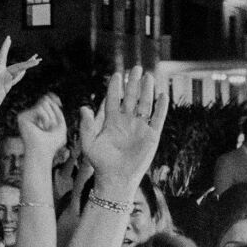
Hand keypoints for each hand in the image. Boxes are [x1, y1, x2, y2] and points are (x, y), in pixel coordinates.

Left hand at [0, 37, 39, 117]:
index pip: (3, 56)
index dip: (5, 46)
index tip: (8, 38)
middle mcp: (1, 75)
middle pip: (17, 66)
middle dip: (27, 62)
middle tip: (38, 59)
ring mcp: (3, 81)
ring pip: (17, 71)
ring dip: (26, 66)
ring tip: (36, 60)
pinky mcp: (5, 88)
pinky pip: (15, 79)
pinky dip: (20, 75)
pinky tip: (25, 72)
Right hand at [16, 93, 67, 160]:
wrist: (43, 153)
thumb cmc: (52, 144)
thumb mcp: (61, 126)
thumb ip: (58, 112)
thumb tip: (49, 98)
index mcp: (37, 117)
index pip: (45, 100)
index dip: (53, 99)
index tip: (59, 103)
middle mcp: (29, 115)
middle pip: (45, 100)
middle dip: (53, 113)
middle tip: (51, 127)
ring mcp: (25, 116)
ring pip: (43, 103)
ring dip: (49, 117)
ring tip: (46, 129)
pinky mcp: (22, 117)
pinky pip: (39, 109)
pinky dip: (45, 118)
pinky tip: (42, 127)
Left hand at [78, 68, 167, 191]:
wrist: (116, 178)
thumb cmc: (100, 162)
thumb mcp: (89, 143)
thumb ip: (86, 125)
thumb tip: (83, 107)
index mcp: (111, 121)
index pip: (113, 99)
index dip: (115, 87)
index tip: (117, 74)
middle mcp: (126, 121)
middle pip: (130, 97)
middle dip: (133, 83)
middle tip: (136, 68)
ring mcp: (140, 127)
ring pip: (144, 104)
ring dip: (146, 90)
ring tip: (148, 76)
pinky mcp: (151, 136)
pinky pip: (157, 118)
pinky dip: (161, 107)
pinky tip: (162, 95)